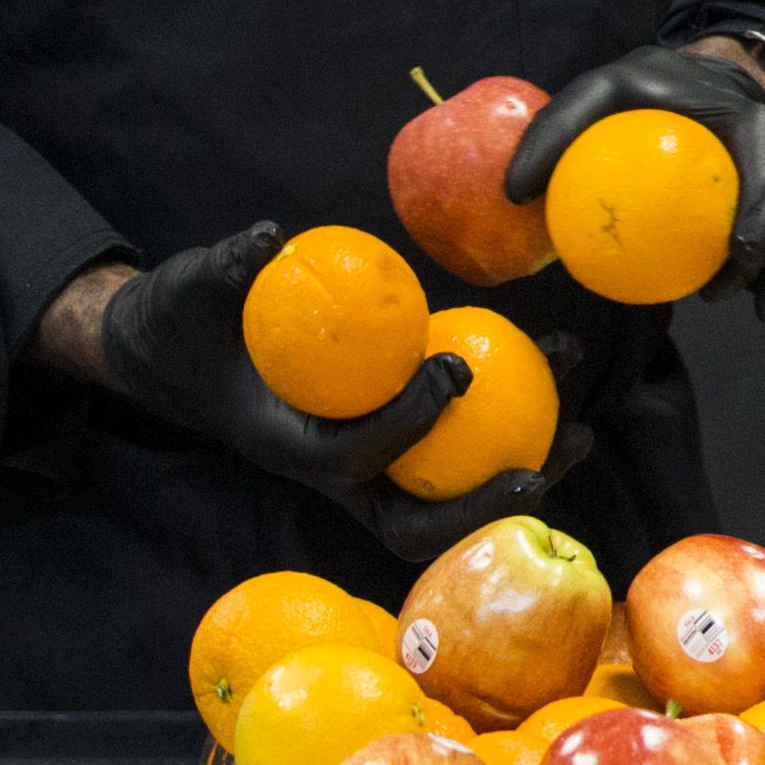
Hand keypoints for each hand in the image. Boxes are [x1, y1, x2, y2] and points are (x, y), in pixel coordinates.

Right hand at [82, 225, 596, 560]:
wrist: (185, 352)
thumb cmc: (190, 321)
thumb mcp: (193, 290)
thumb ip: (227, 269)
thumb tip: (268, 240)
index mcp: (288, 446)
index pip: (356, 458)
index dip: (408, 426)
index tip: (452, 369)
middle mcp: (335, 472)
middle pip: (412, 523)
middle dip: (476, 509)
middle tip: (537, 470)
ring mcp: (371, 464)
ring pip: (450, 496)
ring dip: (520, 473)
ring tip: (579, 433)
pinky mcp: (400, 441)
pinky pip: (464, 446)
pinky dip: (517, 417)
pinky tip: (562, 364)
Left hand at [507, 42, 764, 318]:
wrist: (692, 80)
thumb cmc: (636, 97)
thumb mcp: (597, 96)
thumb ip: (556, 130)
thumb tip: (515, 192)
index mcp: (730, 102)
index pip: (754, 138)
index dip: (758, 192)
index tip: (738, 244)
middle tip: (742, 272)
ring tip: (757, 308)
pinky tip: (760, 306)